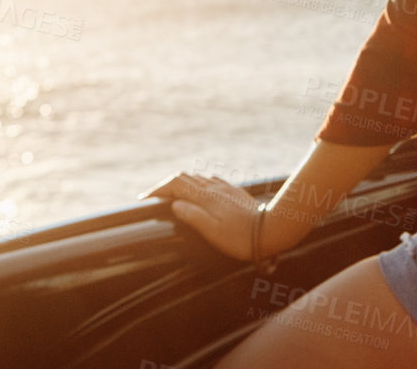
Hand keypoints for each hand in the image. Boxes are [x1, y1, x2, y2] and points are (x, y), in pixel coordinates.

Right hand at [140, 172, 260, 261]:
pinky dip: (197, 185)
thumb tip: (175, 204)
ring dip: (182, 185)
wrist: (271, 229)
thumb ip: (193, 216)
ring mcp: (225, 188)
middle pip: (184, 178)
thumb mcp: (213, 232)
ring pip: (197, 178)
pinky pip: (210, 182)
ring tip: (172, 198)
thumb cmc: (241, 237)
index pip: (176, 185)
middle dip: (166, 186)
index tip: (145, 200)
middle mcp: (214, 188)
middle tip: (155, 200)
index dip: (158, 190)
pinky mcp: (234, 192)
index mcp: (206, 197)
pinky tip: (199, 195)